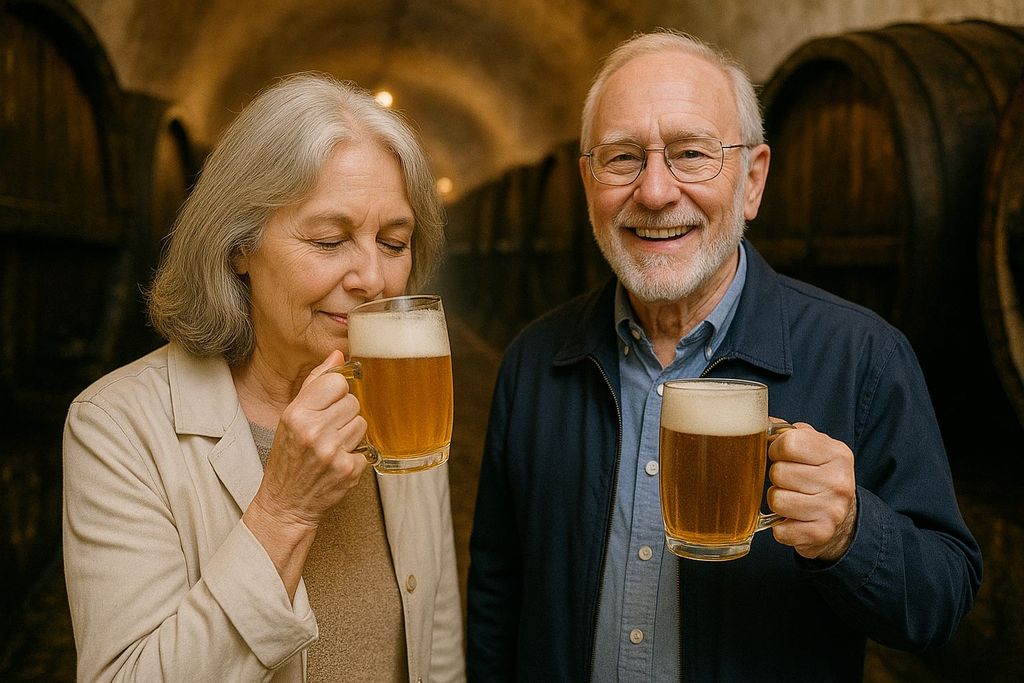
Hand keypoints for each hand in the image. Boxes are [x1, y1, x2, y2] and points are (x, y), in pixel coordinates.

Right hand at [242, 349, 369, 597]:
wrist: (286, 502)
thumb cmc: (289, 456)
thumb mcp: (291, 416)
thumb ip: (315, 383)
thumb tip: (338, 354)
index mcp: (297, 414)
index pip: (337, 382)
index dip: (336, 392)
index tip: (329, 403)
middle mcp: (314, 431)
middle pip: (353, 402)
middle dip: (344, 414)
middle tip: (329, 429)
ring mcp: (332, 452)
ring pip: (362, 423)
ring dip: (352, 433)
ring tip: (333, 444)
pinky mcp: (348, 470)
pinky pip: (367, 447)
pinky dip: (357, 454)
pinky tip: (339, 460)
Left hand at [766, 421, 856, 562]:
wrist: (843, 517)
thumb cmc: (819, 474)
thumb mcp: (813, 446)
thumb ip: (787, 432)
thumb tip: (758, 423)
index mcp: (837, 453)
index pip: (789, 443)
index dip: (776, 449)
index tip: (779, 455)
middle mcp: (839, 481)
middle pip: (779, 473)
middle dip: (776, 476)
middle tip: (788, 480)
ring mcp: (832, 510)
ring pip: (776, 500)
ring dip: (776, 500)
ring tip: (790, 497)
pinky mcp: (821, 534)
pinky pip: (779, 530)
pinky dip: (779, 526)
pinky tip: (792, 519)